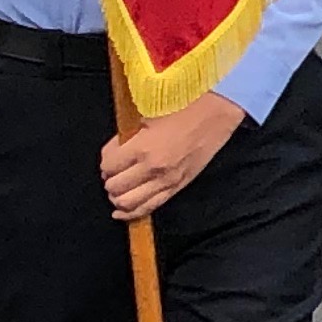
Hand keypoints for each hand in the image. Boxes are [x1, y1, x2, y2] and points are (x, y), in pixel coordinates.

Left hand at [100, 94, 244, 222]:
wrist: (216, 114)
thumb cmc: (183, 109)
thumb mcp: (147, 117)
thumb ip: (127, 137)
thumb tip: (113, 153)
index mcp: (143, 148)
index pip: (108, 166)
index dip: (106, 160)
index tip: (111, 155)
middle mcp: (153, 168)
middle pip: (114, 187)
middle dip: (110, 179)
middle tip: (114, 171)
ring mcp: (166, 181)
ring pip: (127, 203)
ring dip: (118, 197)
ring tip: (119, 188)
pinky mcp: (177, 187)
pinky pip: (149, 207)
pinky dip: (131, 212)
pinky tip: (121, 211)